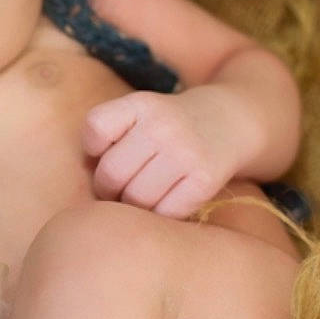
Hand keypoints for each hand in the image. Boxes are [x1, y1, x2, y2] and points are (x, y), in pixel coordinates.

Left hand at [81, 86, 260, 217]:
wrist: (233, 120)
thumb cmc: (173, 124)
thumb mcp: (143, 111)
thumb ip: (112, 133)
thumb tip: (86, 174)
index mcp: (142, 104)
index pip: (96, 128)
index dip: (92, 149)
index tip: (105, 155)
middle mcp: (162, 126)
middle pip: (111, 173)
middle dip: (107, 189)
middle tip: (116, 191)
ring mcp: (186, 153)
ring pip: (136, 199)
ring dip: (131, 207)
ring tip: (138, 200)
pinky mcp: (205, 179)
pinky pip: (166, 212)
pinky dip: (159, 215)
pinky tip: (163, 204)